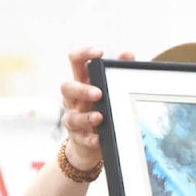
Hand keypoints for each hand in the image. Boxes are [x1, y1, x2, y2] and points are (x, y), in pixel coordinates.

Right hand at [59, 46, 134, 169]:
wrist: (90, 143)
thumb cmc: (102, 109)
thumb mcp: (108, 90)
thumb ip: (117, 73)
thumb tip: (128, 54)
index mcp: (81, 82)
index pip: (76, 61)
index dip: (83, 54)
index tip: (99, 52)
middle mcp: (73, 99)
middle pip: (67, 87)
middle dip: (81, 90)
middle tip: (98, 93)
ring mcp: (73, 118)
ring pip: (71, 116)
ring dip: (85, 117)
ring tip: (99, 117)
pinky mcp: (78, 138)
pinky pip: (80, 138)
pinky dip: (90, 139)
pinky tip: (98, 139)